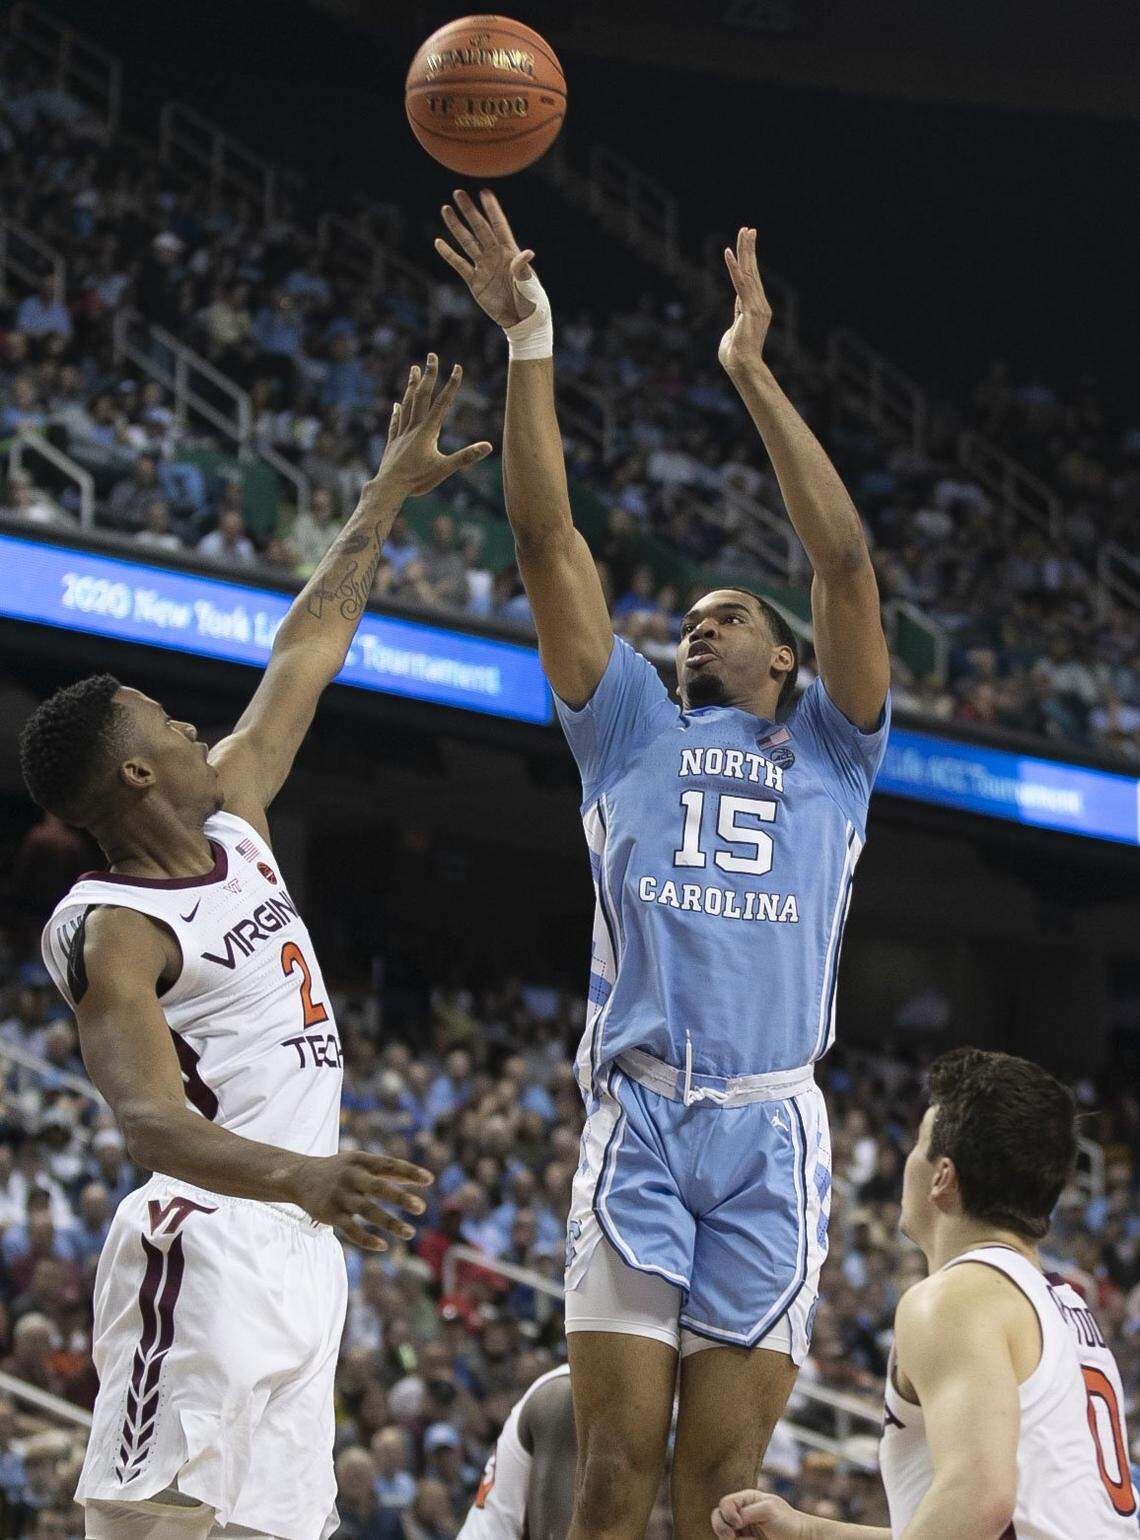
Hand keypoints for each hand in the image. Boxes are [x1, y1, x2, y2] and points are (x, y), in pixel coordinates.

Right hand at [290, 1149, 433, 1251]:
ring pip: (368, 1212)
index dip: (409, 1172)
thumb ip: (387, 1171)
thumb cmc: (339, 1170)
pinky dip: (367, 1239)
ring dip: (390, 1223)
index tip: (429, 1180)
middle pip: (379, 1187)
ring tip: (410, 1233)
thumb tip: (418, 1179)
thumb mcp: (360, 1163)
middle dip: (400, 1197)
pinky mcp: (331, 1214)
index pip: (389, 1165)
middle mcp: (351, 1177)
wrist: (300, 1177)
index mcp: (360, 1161)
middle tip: (421, 1208)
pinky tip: (383, 1246)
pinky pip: (351, 1230)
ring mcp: (340, 1196)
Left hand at [370, 354, 491, 498]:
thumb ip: (466, 456)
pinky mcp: (394, 443)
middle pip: (422, 396)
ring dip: (412, 385)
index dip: (452, 384)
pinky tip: (397, 404)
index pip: (443, 403)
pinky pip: (396, 422)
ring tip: (414, 369)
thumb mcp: (445, 469)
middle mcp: (414, 428)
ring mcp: (402, 434)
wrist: (389, 488)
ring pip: (407, 404)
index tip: (458, 367)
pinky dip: (398, 412)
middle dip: (430, 375)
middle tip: (432, 356)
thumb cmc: (417, 480)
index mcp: (428, 432)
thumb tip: (488, 447)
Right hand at [435, 188, 537, 329]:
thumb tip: (527, 253)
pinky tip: (439, 242)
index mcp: (510, 253)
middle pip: (479, 229)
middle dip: (469, 211)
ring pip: (467, 242)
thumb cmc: (531, 302)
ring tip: (446, 209)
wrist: (521, 322)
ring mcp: (483, 267)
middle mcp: (495, 255)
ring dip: (456, 226)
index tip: (484, 192)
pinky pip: (459, 265)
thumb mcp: (529, 286)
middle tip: (458, 193)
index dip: (492, 210)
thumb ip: (523, 269)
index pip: (499, 226)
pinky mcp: (474, 281)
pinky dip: (449, 254)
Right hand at [712, 1490, 813, 1539]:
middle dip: (720, 1527)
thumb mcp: (768, 1510)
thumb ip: (748, 1511)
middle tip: (731, 1536)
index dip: (727, 1513)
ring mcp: (742, 1531)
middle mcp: (740, 1514)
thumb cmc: (787, 1521)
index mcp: (745, 1500)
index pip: (725, 1504)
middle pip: (717, 1518)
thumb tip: (732, 1520)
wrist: (800, 1539)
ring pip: (724, 1535)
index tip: (738, 1523)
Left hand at [718, 226, 773, 377]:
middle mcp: (760, 304)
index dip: (749, 261)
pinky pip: (740, 283)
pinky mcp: (749, 309)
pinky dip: (734, 267)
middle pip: (753, 271)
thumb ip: (736, 317)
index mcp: (756, 309)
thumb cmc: (734, 356)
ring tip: (745, 231)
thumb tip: (737, 310)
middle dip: (750, 249)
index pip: (751, 280)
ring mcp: (756, 306)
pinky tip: (729, 252)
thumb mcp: (733, 331)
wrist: (742, 367)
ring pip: (749, 272)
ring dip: (746, 250)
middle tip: (749, 229)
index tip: (747, 245)